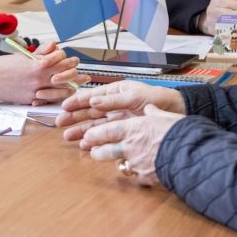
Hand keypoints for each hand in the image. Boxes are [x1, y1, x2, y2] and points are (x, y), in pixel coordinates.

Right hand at [0, 41, 87, 104]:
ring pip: (60, 92)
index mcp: (37, 65)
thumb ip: (40, 52)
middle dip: (76, 75)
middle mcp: (38, 79)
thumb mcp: (23, 56)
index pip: (61, 62)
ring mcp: (34, 92)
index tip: (74, 60)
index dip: (70, 60)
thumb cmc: (2, 66)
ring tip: (77, 86)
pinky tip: (61, 96)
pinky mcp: (29, 101)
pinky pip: (48, 101)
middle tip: (83, 75)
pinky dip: (55, 97)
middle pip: (65, 77)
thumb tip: (54, 45)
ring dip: (70, 88)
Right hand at [56, 80, 184, 141]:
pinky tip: (86, 145)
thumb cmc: (158, 99)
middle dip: (74, 117)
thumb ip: (113, 100)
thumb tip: (92, 101)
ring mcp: (118, 118)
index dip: (77, 101)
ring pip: (95, 124)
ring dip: (81, 130)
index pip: (92, 95)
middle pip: (89, 111)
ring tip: (68, 137)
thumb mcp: (135, 97)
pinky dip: (95, 140)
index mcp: (115, 91)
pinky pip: (105, 135)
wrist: (177, 112)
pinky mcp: (123, 130)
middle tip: (59, 123)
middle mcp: (114, 104)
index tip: (64, 106)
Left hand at [79, 104, 184, 185]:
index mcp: (133, 128)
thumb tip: (150, 109)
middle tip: (93, 151)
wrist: (188, 153)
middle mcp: (130, 146)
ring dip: (116, 163)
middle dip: (96, 151)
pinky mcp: (145, 177)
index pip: (106, 131)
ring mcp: (136, 163)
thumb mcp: (164, 115)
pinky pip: (137, 176)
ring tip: (116, 163)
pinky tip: (140, 172)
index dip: (95, 134)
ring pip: (118, 164)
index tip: (88, 136)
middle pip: (104, 150)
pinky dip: (138, 174)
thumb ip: (153, 113)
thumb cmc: (178, 131)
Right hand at [197, 0, 236, 34]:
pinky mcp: (215, 32)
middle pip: (230, 14)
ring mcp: (213, 22)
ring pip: (230, 24)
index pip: (230, 3)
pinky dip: (236, 32)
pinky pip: (227, 32)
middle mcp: (214, 11)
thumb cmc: (220, 9)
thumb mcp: (225, 0)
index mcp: (217, 2)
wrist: (206, 20)